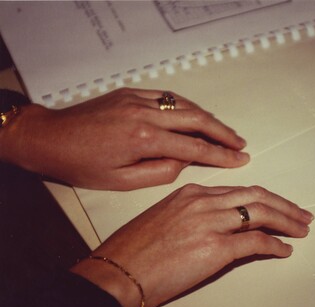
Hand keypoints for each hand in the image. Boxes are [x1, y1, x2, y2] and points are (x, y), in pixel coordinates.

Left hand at [0, 88, 248, 189]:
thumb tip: (184, 161)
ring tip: (225, 131)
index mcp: (144, 139)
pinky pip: (167, 97)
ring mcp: (138, 99)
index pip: (194, 147)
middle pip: (197, 120)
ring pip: (185, 105)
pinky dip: (187, 107)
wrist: (50, 138)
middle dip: (223, 132)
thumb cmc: (82, 165)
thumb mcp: (121, 181)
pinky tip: (196, 115)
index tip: (240, 159)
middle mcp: (145, 114)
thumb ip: (160, 172)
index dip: (221, 155)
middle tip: (241, 143)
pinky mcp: (131, 93)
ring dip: (208, 118)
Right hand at [71, 184, 313, 306]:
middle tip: (301, 214)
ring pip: (261, 214)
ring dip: (287, 221)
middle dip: (284, 205)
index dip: (262, 197)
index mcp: (192, 192)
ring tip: (301, 228)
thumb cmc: (133, 248)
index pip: (238, 190)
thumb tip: (218, 223)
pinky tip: (284, 249)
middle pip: (256, 197)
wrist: (117, 271)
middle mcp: (204, 201)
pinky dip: (275, 244)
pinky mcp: (215, 248)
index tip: (276, 204)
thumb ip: (193, 213)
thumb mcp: (164, 217)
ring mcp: (210, 223)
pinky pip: (256, 241)